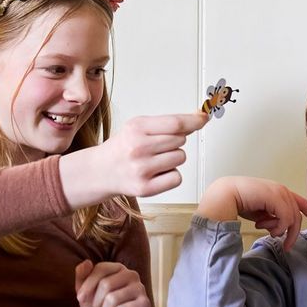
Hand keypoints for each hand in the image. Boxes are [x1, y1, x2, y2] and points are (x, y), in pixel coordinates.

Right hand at [60, 113, 207, 207]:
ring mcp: (142, 169)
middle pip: (180, 141)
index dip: (194, 121)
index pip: (175, 123)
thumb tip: (198, 118)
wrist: (101, 171)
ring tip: (154, 160)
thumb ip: (167, 123)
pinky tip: (156, 173)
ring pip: (180, 158)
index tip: (204, 118)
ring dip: (173, 158)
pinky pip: (176, 177)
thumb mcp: (139, 127)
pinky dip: (171, 175)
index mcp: (137, 128)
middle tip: (156, 147)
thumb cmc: (123, 147)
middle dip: (174, 142)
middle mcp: (138, 148)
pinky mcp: (145, 188)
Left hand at [75, 260, 151, 306]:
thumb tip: (85, 262)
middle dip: (97, 302)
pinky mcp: (145, 304)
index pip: (100, 268)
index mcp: (118, 269)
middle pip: (106, 284)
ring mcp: (140, 289)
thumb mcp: (85, 294)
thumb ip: (82, 277)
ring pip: (113, 298)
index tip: (81, 298)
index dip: (87, 285)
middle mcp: (131, 275)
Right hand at [197, 176, 306, 250]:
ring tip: (265, 231)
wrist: (226, 195)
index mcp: (279, 192)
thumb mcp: (261, 212)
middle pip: (298, 214)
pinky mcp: (275, 197)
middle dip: (293, 233)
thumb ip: (272, 218)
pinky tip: (262, 226)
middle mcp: (281, 190)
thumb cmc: (239, 202)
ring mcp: (279, 192)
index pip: (302, 202)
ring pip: (292, 218)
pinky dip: (276, 226)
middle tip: (287, 246)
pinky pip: (285, 218)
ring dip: (279, 230)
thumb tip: (277, 229)